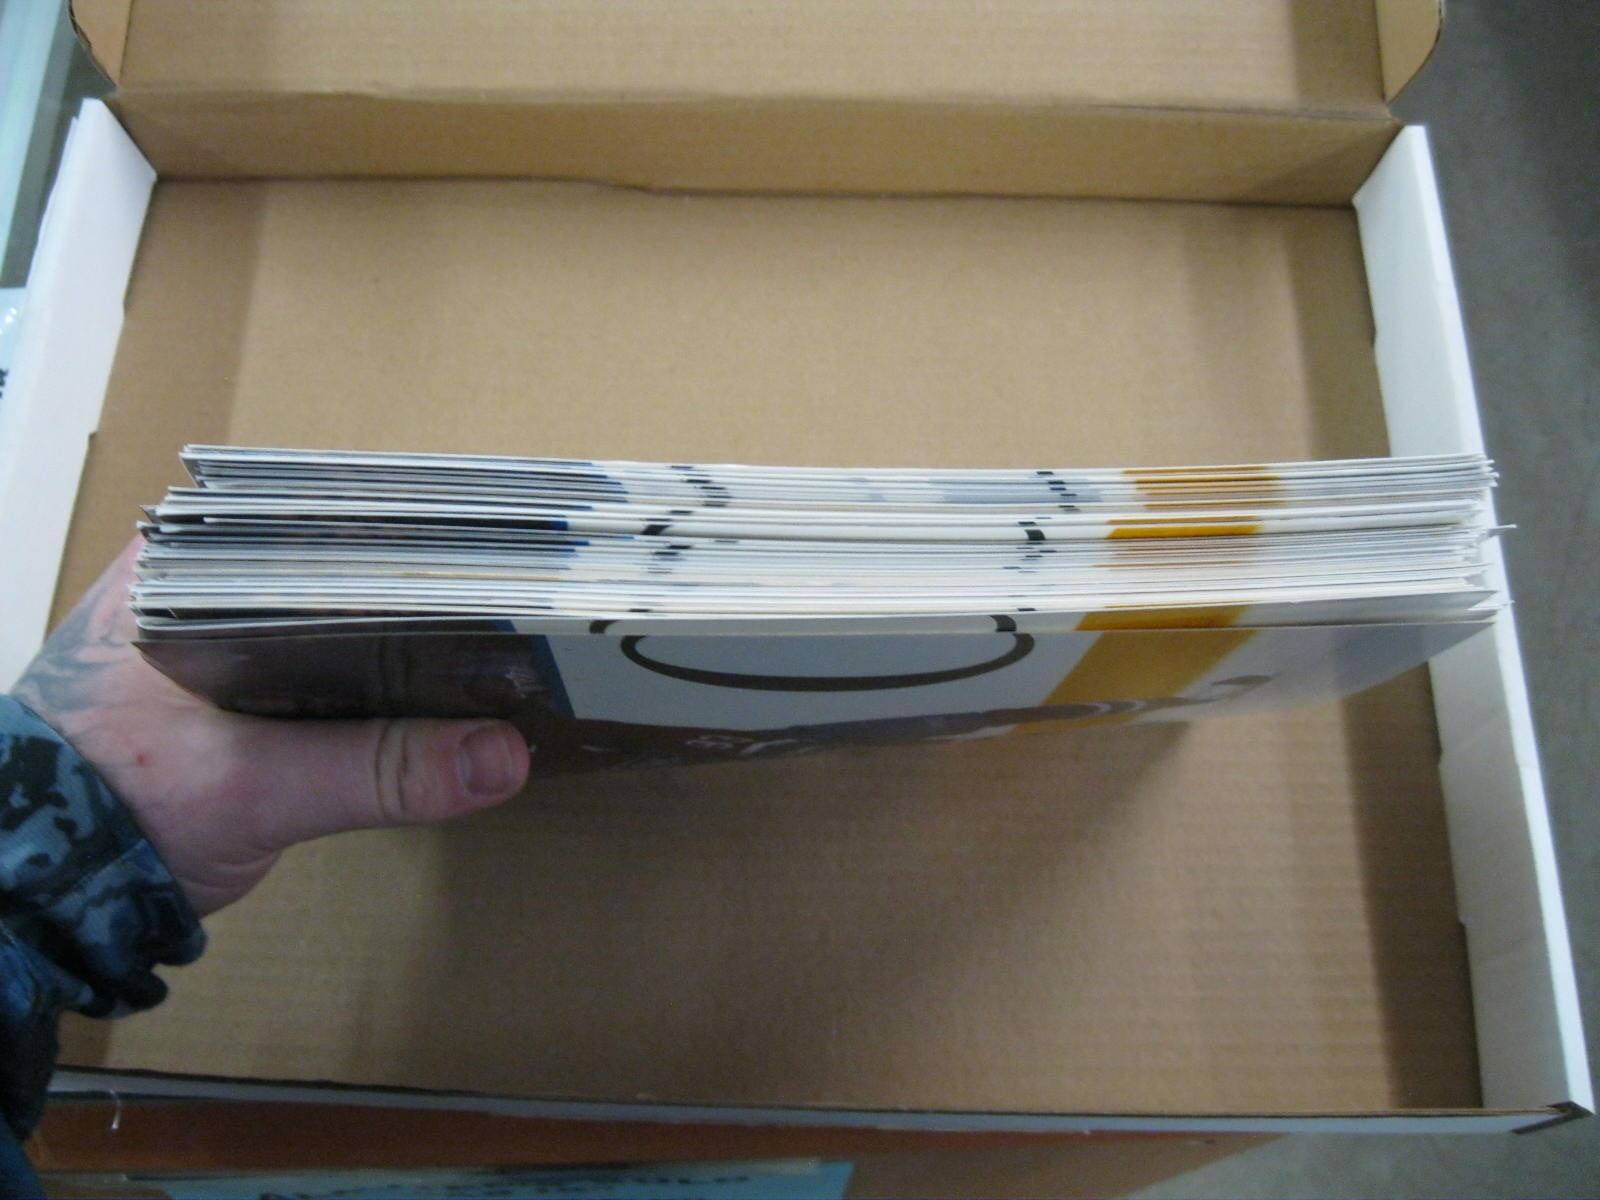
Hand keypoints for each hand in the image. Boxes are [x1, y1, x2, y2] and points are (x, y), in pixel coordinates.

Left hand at [12, 537, 530, 915]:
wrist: (39, 898)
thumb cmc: (109, 814)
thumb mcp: (255, 788)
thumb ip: (379, 769)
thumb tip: (500, 753)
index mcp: (183, 563)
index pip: (320, 511)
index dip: (414, 528)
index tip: (500, 545)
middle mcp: (201, 580)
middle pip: (343, 559)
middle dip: (428, 582)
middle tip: (521, 595)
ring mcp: (219, 633)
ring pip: (341, 611)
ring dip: (409, 631)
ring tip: (499, 635)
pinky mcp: (236, 687)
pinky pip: (330, 661)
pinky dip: (381, 677)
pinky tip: (440, 690)